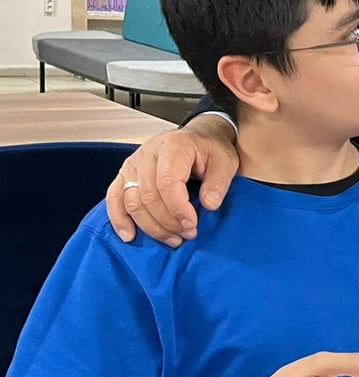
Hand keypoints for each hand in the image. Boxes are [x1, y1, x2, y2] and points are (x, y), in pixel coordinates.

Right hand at [106, 115, 239, 245]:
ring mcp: (133, 163)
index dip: (177, 208)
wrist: (199, 137)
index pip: (167, 182)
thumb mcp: (226, 162)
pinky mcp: (125, 174)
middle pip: (148, 195)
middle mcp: (148, 153)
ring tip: (173, 238)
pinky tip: (129, 235)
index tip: (191, 224)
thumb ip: (218, 183)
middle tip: (187, 234)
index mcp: (174, 146)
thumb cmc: (211, 149)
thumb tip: (209, 205)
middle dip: (168, 222)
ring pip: (132, 201)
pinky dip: (119, 219)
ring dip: (151, 226)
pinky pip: (114, 198)